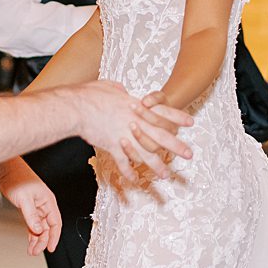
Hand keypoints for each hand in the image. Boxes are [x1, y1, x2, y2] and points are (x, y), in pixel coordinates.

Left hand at [0, 161, 61, 255]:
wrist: (5, 170)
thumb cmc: (16, 178)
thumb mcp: (24, 199)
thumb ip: (32, 216)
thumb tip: (39, 231)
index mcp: (48, 201)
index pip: (56, 223)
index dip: (55, 236)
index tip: (51, 248)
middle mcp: (44, 205)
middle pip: (47, 227)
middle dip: (43, 241)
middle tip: (35, 251)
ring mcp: (37, 207)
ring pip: (40, 227)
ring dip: (37, 239)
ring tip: (32, 250)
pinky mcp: (28, 208)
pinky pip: (33, 224)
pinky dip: (32, 233)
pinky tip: (30, 242)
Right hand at [69, 82, 193, 183]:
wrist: (77, 107)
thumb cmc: (90, 94)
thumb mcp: (108, 86)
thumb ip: (118, 90)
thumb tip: (121, 90)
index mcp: (136, 107)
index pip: (162, 112)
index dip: (176, 117)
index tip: (190, 122)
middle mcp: (135, 123)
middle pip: (161, 137)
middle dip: (176, 147)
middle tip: (189, 154)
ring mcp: (125, 136)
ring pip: (146, 155)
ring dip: (157, 166)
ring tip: (166, 175)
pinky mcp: (112, 146)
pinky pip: (123, 163)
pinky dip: (128, 172)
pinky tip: (134, 180)